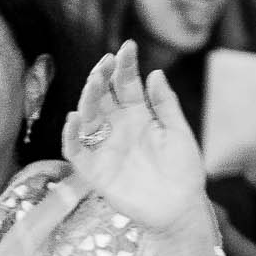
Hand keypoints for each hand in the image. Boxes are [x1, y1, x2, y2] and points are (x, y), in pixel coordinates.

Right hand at [65, 41, 213, 245]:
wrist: (181, 209)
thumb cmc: (184, 170)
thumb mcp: (180, 133)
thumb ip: (166, 105)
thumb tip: (156, 72)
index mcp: (140, 116)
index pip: (127, 85)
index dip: (125, 66)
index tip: (128, 47)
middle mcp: (119, 127)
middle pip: (103, 97)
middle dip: (102, 77)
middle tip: (106, 62)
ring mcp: (105, 147)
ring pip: (88, 117)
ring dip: (87, 99)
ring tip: (93, 82)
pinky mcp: (95, 170)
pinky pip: (76, 150)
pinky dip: (71, 136)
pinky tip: (75, 118)